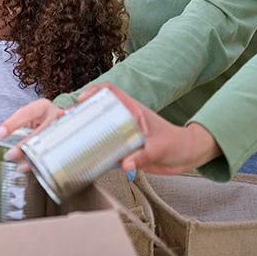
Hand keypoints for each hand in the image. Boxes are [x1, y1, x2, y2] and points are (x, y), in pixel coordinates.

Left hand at [0, 98, 66, 162]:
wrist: (63, 120)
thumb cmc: (42, 119)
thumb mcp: (30, 116)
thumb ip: (13, 128)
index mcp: (42, 107)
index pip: (25, 113)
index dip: (12, 124)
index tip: (0, 134)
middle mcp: (54, 116)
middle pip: (39, 131)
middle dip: (24, 145)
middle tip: (10, 155)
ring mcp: (64, 130)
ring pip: (49, 144)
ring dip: (34, 158)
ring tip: (21, 167)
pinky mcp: (68, 142)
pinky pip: (56, 154)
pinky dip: (45, 163)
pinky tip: (35, 169)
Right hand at [77, 83, 222, 174]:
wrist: (188, 156)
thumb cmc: (177, 144)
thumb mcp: (160, 148)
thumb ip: (142, 156)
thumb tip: (125, 164)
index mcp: (133, 110)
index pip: (111, 92)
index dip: (94, 91)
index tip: (81, 100)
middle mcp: (126, 120)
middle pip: (99, 111)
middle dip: (82, 114)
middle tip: (68, 122)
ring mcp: (125, 135)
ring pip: (101, 131)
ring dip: (87, 134)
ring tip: (71, 140)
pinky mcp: (126, 150)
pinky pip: (108, 150)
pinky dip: (97, 154)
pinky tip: (88, 160)